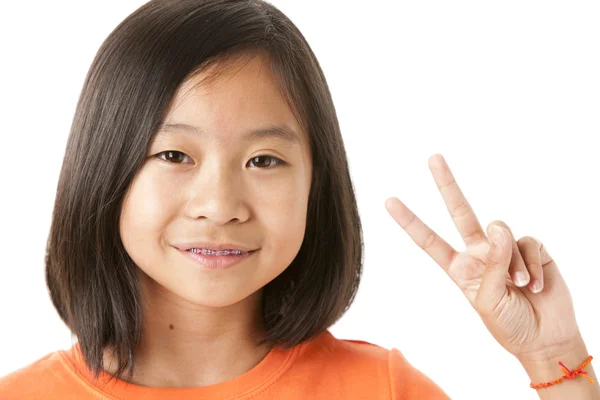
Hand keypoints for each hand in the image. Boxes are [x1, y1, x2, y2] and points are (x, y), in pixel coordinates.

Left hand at [385, 154, 581, 360]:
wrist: (546, 338)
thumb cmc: (510, 326)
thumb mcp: (488, 301)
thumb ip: (492, 263)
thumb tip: (498, 226)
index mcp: (459, 268)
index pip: (429, 240)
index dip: (410, 221)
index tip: (389, 201)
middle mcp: (479, 253)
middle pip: (460, 211)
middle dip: (447, 184)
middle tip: (432, 157)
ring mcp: (504, 248)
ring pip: (502, 232)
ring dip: (513, 263)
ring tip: (520, 287)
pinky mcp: (530, 248)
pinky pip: (528, 243)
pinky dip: (533, 266)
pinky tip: (536, 285)